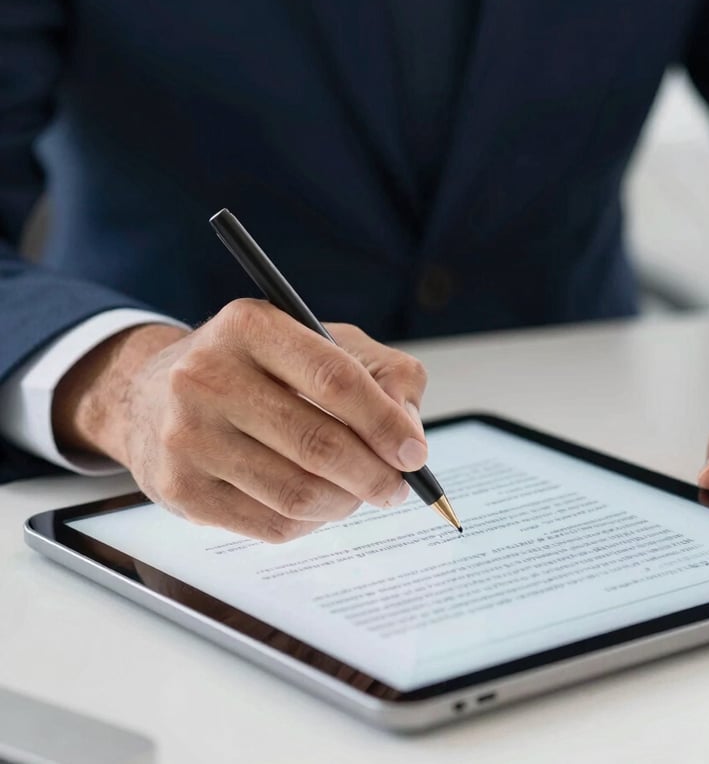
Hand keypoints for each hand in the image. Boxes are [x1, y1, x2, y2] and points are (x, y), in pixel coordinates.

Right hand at [53, 300, 428, 540]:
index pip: (335, 380)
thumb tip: (410, 430)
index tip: (414, 452)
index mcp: (249, 327)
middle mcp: (207, 377)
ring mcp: (187, 437)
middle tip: (396, 486)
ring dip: (345, 503)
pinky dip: (309, 523)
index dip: (385, 422)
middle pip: (318, 444)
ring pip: (297, 494)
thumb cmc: (251, 368)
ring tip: (357, 493)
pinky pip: (270, 526)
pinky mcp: (180, 489)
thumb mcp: (316, 342)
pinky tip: (315, 504)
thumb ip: (380, 372)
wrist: (150, 396)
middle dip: (374, 475)